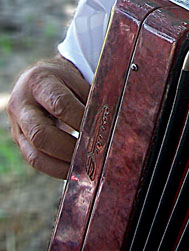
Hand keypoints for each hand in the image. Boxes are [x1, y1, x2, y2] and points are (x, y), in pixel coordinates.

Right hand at [7, 55, 89, 178]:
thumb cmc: (63, 80)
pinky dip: (55, 169)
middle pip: (41, 134)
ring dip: (62, 165)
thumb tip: (109, 122)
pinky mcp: (19, 141)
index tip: (99, 131)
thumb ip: (89, 99)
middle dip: (69, 148)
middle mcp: (22, 105)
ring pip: (34, 154)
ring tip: (85, 168)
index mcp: (39, 82)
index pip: (60, 105)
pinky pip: (34, 160)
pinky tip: (73, 170)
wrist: (37, 80)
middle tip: (92, 154)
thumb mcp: (76, 80)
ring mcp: (17, 126)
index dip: (80, 120)